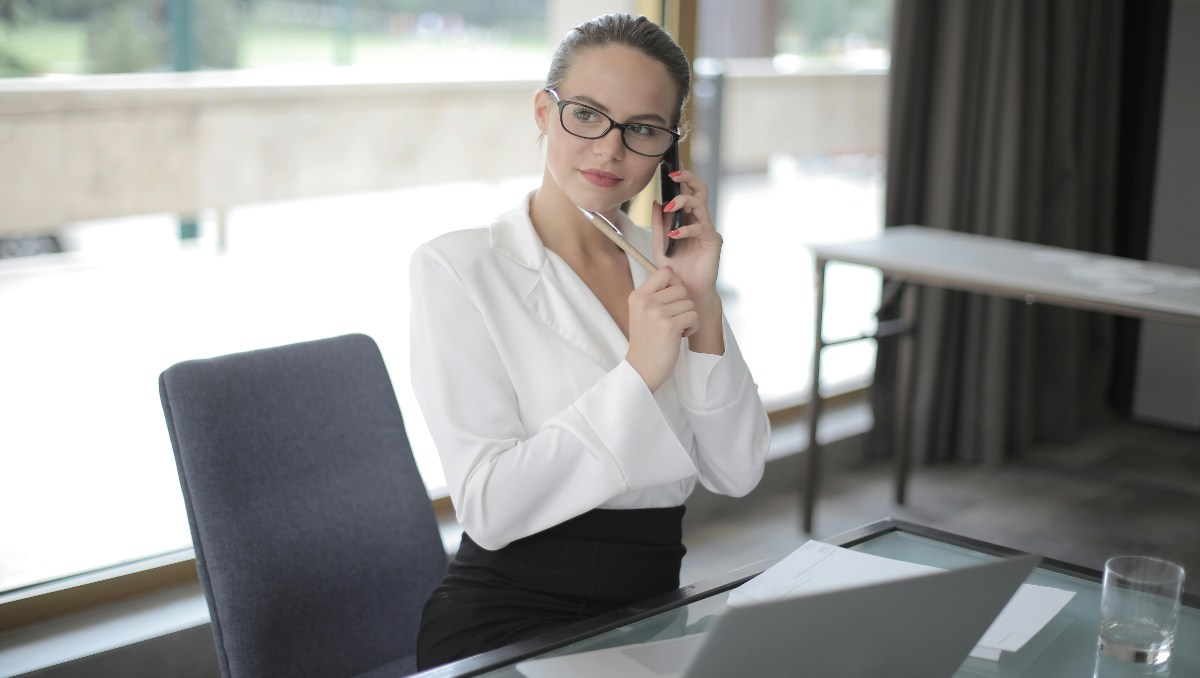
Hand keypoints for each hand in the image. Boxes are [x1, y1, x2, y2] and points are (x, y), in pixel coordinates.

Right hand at [626, 266, 697, 391]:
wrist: (642, 368)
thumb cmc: (647, 341)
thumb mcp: (642, 312)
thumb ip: (655, 293)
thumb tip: (672, 272)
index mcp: (637, 296)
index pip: (664, 273)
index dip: (675, 285)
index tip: (672, 301)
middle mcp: (645, 302)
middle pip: (681, 288)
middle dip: (683, 305)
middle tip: (673, 320)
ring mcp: (657, 313)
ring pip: (689, 303)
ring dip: (688, 317)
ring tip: (676, 329)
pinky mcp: (669, 326)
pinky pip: (694, 316)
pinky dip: (692, 327)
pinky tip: (681, 335)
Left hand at [652, 169, 722, 304]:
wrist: (686, 289)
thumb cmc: (674, 268)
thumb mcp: (659, 245)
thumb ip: (658, 225)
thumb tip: (656, 203)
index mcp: (687, 217)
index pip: (686, 191)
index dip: (681, 178)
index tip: (669, 167)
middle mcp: (699, 219)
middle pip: (699, 189)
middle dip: (688, 178)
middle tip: (673, 175)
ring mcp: (707, 228)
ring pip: (700, 204)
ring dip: (683, 201)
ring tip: (669, 207)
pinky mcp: (713, 241)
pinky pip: (701, 228)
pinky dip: (686, 229)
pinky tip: (674, 235)